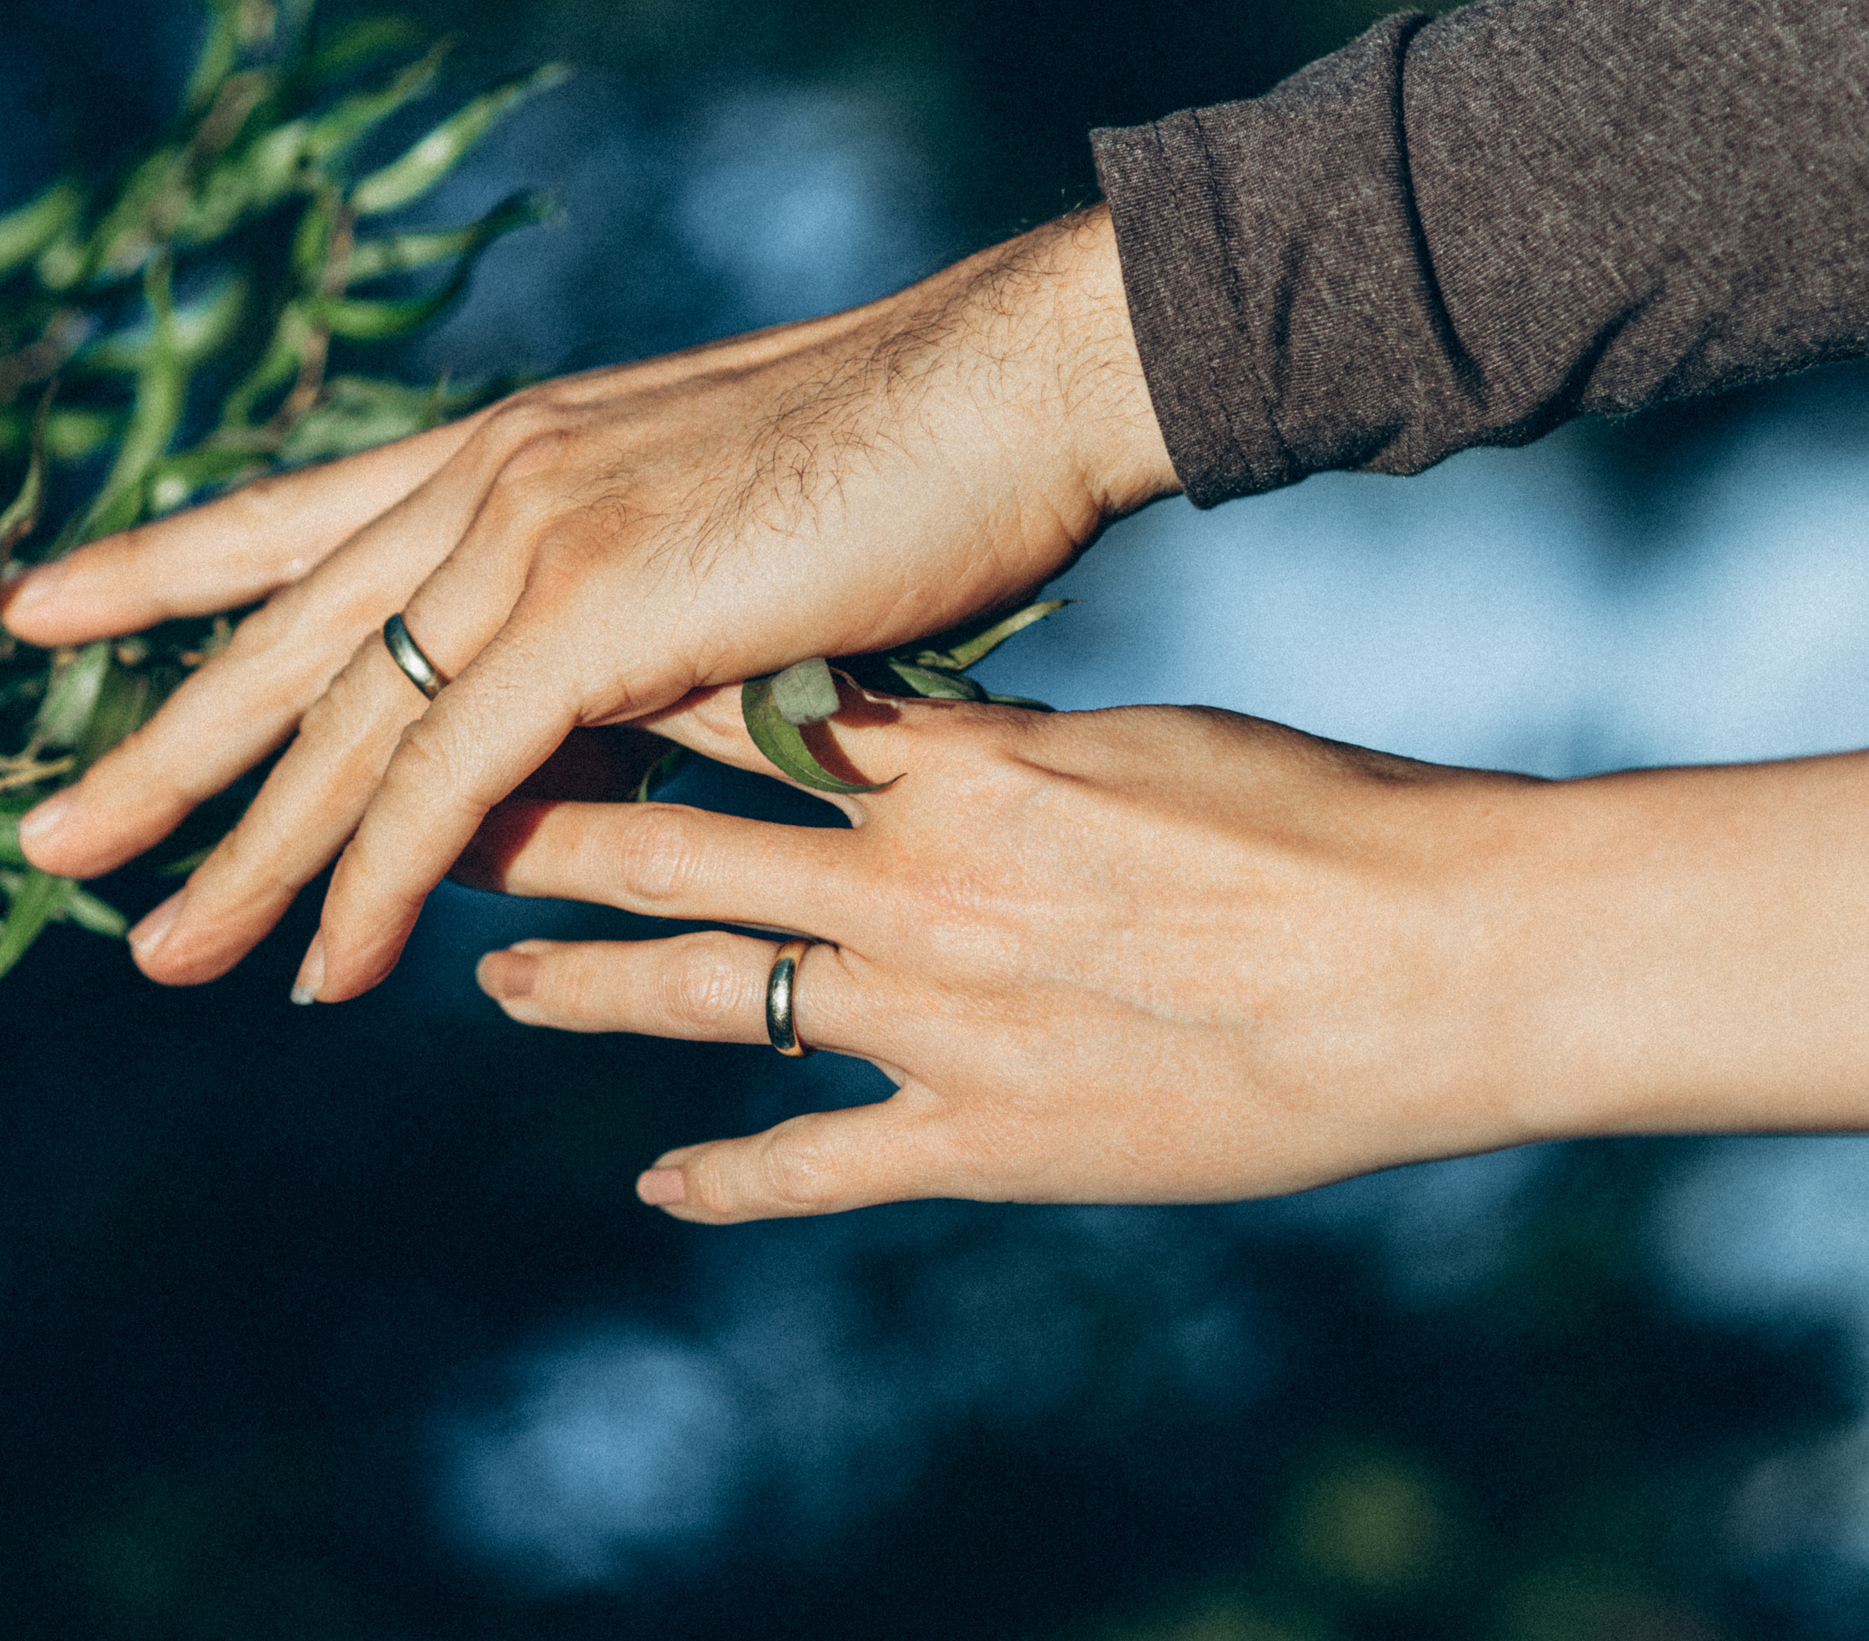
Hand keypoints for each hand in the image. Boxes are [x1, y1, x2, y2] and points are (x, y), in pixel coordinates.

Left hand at [0, 206, 1178, 996]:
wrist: (1010, 385)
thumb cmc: (894, 459)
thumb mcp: (705, 529)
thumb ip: (605, 607)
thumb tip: (555, 714)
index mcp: (505, 447)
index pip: (290, 517)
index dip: (158, 567)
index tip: (41, 611)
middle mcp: (487, 479)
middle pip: (282, 639)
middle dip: (159, 749)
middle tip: (50, 839)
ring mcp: (529, 536)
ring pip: (343, 725)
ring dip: (249, 854)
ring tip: (160, 953)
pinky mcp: (590, 612)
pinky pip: (444, 776)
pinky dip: (376, 880)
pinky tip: (326, 966)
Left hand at [460, 689, 1868, 1220]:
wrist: (1434, 959)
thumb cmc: (1311, 816)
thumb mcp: (1131, 731)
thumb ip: (988, 739)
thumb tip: (886, 717)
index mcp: (946, 764)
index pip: (729, 715)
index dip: (608, 700)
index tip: (520, 683)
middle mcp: (904, 885)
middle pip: (668, 852)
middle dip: (538, 837)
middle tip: (435, 824)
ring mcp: (931, 1019)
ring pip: (703, 999)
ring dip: (583, 991)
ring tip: (495, 982)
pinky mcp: (984, 1139)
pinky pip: (818, 1163)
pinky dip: (728, 1175)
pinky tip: (655, 1186)